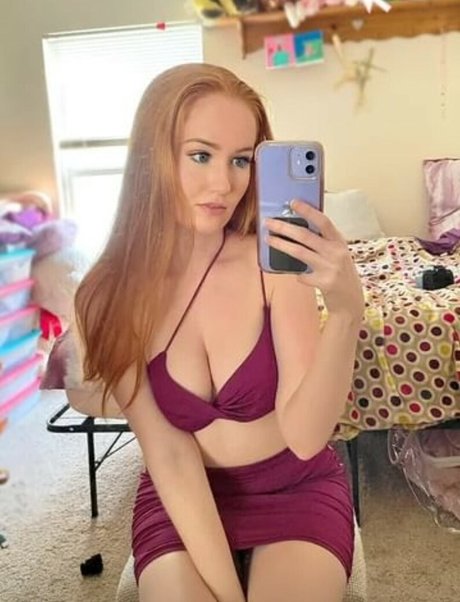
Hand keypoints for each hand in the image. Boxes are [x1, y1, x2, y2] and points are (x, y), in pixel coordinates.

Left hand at [265, 200, 364, 319]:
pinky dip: (296, 273)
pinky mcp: (324, 282)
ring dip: (281, 245)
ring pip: (300, 253)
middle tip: (269, 222)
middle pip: (305, 236)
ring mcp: (330, 268)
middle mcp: (336, 252)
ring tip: (268, 239)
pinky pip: (302, 275)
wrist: (351, 300)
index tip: (293, 202)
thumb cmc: (340, 273)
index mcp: (339, 242)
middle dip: (284, 227)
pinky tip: (296, 274)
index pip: (323, 221)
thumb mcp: (337, 253)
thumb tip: (296, 229)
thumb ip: (323, 242)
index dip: (308, 210)